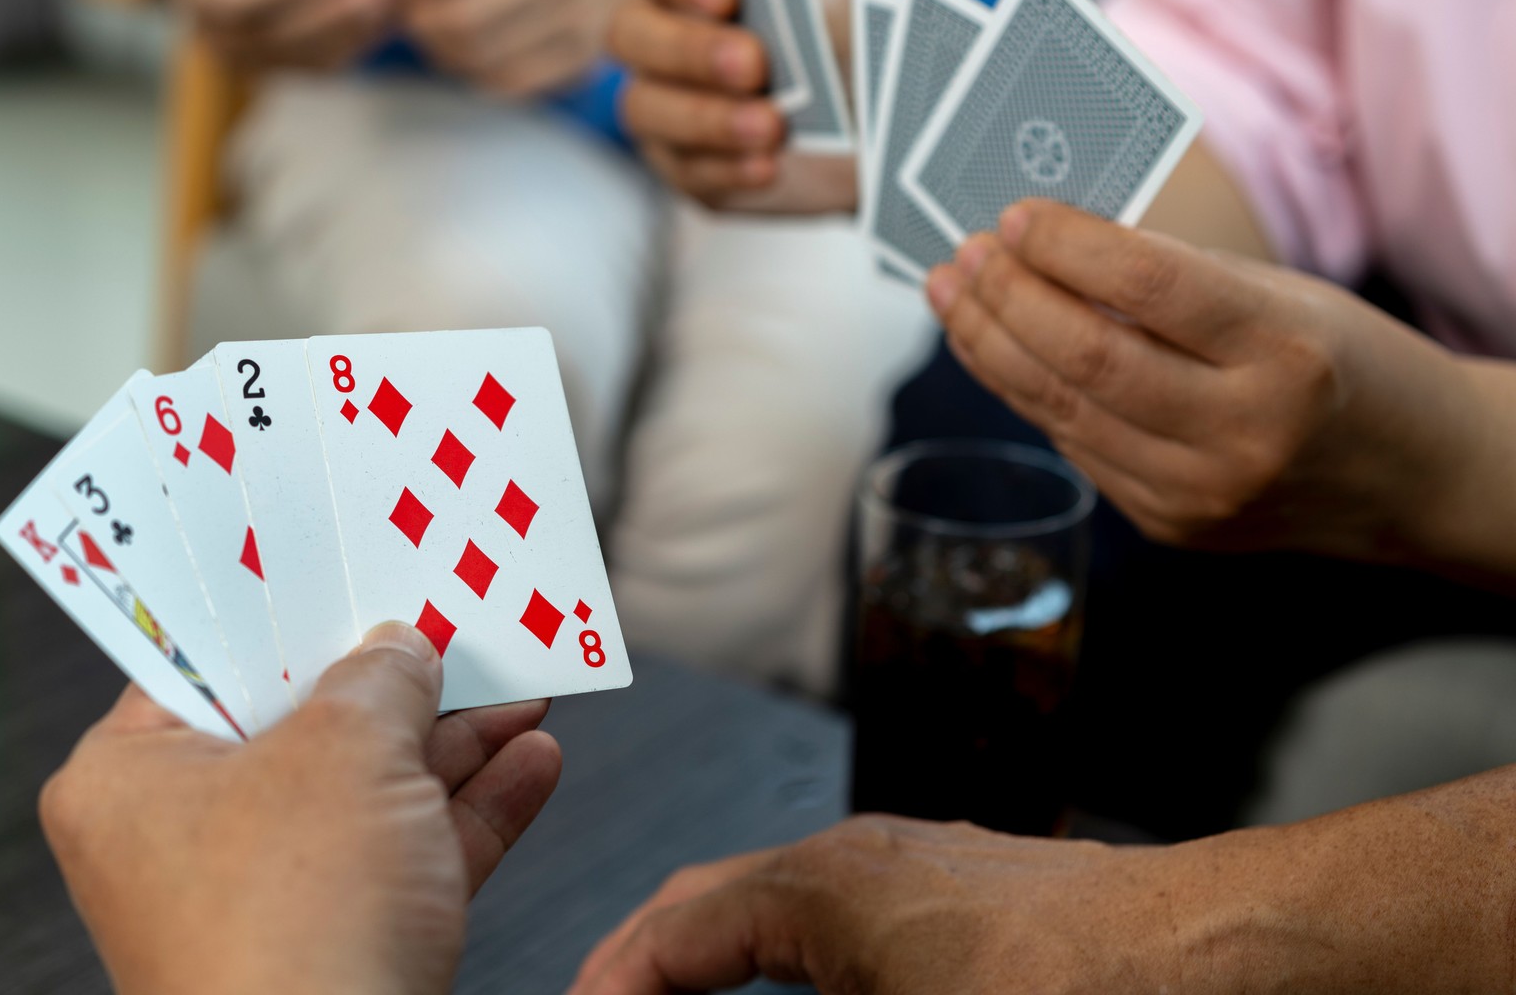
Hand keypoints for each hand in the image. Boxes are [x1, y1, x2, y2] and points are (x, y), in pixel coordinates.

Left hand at [41, 623, 562, 994]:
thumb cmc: (289, 936)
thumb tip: (401, 650)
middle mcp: (181, 837)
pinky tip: (527, 762)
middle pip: (300, 719)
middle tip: (448, 616)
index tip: (339, 562)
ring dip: (451, 738)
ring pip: (365, 789)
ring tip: (519, 682)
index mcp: (129, 777)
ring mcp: (258, 897)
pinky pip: (403, 854)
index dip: (285, 603)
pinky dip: (466, 809)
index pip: (206, 656)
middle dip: (394, 674)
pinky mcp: (330, 946)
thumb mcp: (347, 751)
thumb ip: (381, 678)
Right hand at [109, 0, 393, 73]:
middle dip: (330, 14)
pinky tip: (388, 16)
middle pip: (276, 37)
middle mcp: (219, 37)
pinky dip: (359, 39)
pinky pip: (327, 62)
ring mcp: (254, 60)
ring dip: (354, 29)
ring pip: (308, 58)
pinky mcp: (288, 67)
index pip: (226, 1)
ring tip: (390, 1)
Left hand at [392, 0, 653, 97]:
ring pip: (475, 59)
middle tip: (403, 14)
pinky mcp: (579, 66)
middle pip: (460, 17)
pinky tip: (467, 56)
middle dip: (416, 20)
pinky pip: (505, 84)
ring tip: (432, 34)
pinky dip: (472, 73)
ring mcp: (575, 27)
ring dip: (437, 52)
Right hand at [570, 815, 1182, 993]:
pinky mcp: (968, 887)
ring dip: (719, 951)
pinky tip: (804, 991)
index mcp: (820, 888)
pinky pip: (840, 904)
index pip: (670, 931)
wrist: (1223, 958)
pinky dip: (787, 947)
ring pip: (774, 896)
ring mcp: (916, 860)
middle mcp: (858, 853)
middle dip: (649, 959)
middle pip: (709, 899)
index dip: (612, 983)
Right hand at [608, 0, 856, 213]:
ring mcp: (660, 102)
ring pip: (645, 107)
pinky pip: (684, 170)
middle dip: (689, 49)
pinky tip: (768, 165)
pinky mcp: (682, 164)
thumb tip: (782, 21)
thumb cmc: (843, 46)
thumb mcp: (836, 15)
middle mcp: (658, 34)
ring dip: (708, 117)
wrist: (874, 120)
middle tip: (752, 64)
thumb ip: (800, 5)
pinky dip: (728, 167)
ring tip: (772, 126)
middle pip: (629, 32)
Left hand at [925, 199, 1495, 566]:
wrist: (1413, 478)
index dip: (1069, 247)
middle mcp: (1242, 433)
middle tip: (963, 254)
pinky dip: (1028, 392)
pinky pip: (1077, 446)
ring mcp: (1201, 492)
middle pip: (1086, 357)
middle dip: (1006, 298)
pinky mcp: (1170, 526)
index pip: (1151, 286)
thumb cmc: (1341, 362)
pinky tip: (997, 349)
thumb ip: (1173, 279)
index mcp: (1285, 352)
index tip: (1016, 216)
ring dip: (991, 346)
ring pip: (1062, 409)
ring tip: (953, 294)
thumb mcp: (1283, 297)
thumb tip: (1045, 245)